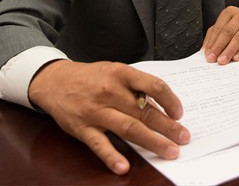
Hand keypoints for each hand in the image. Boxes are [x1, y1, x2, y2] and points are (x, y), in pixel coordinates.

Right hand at [27, 59, 189, 174]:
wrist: (55, 80)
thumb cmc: (91, 77)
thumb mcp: (114, 71)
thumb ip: (135, 87)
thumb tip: (159, 106)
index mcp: (121, 74)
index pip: (153, 85)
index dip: (170, 100)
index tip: (179, 113)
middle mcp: (110, 92)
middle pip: (145, 111)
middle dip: (168, 127)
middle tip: (184, 138)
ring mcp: (96, 111)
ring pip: (129, 128)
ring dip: (152, 142)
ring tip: (170, 151)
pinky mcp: (82, 128)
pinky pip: (99, 144)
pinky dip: (111, 156)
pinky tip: (124, 166)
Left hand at [202, 6, 238, 64]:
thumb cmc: (236, 28)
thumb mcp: (223, 28)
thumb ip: (212, 37)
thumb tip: (205, 50)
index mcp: (229, 12)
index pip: (218, 28)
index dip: (212, 42)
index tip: (208, 54)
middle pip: (228, 32)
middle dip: (219, 47)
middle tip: (214, 59)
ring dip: (229, 51)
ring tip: (223, 60)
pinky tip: (236, 58)